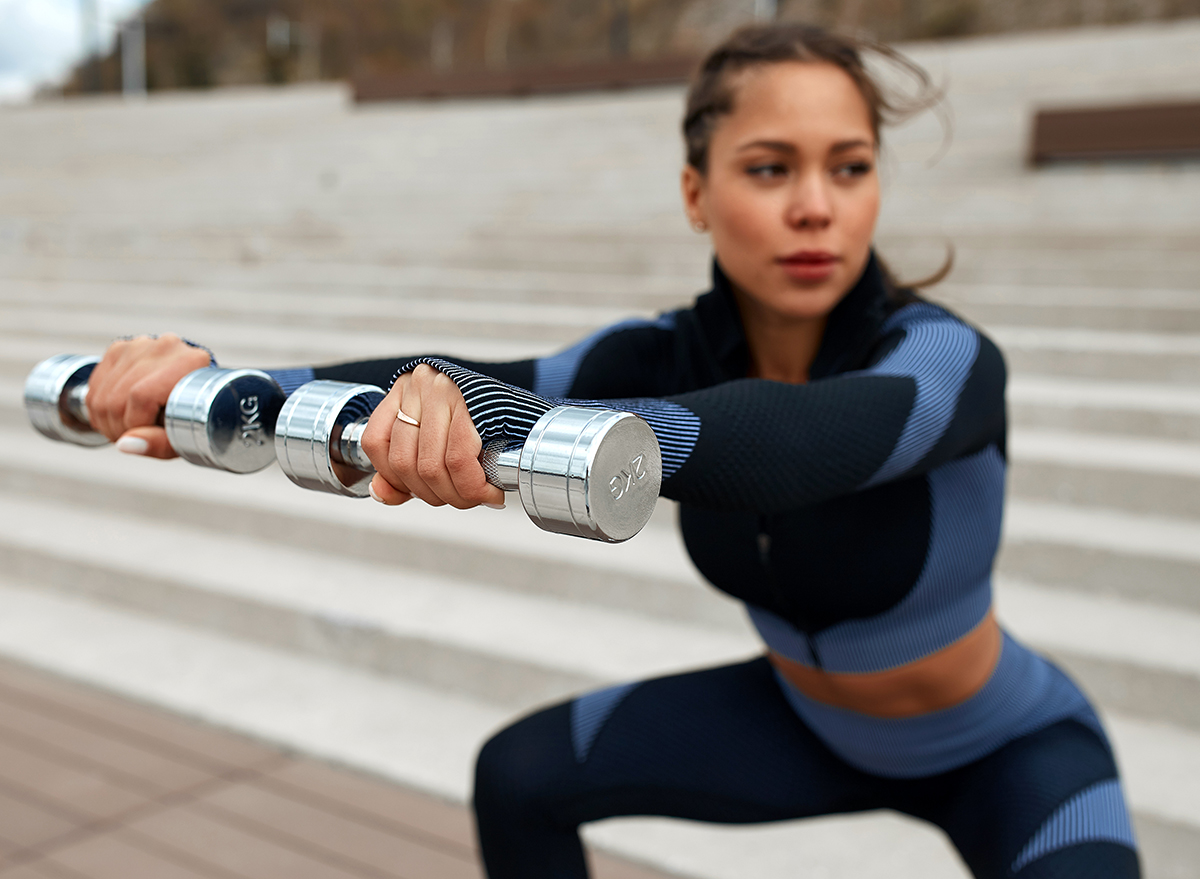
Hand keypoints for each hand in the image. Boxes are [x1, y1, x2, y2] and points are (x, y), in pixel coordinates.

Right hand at [85, 334, 212, 456]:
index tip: (142, 436)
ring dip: (107, 421)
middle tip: (132, 437)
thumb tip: (124, 444)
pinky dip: (99, 408)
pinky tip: (118, 415)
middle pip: (118, 396)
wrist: (197, 394)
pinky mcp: (120, 349)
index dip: (134, 423)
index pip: (141, 396)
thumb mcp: (185, 438)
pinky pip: (95, 384)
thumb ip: (158, 443)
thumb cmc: (196, 419)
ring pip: (102, 393)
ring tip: (127, 429)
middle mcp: (165, 347)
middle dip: (118, 427)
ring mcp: (140, 345)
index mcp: (190, 362)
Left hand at [361, 363, 504, 508]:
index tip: (424, 492)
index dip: (395, 478)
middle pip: (404, 461)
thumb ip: (403, 469)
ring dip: (455, 495)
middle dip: (433, 494)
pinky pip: (458, 459)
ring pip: (430, 466)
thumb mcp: (439, 440)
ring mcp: (445, 390)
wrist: (538, 412)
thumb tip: (381, 493)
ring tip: (477, 497)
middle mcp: (420, 384)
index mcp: (404, 390)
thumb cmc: (490, 424)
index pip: (376, 442)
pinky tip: (488, 491)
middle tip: (461, 499)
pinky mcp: (472, 403)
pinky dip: (471, 486)